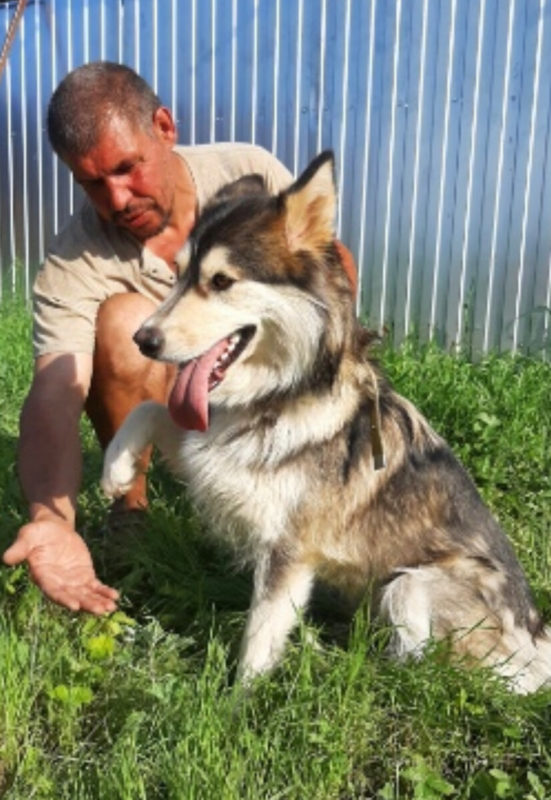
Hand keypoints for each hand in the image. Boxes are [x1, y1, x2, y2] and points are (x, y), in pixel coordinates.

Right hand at [3, 518, 118, 613]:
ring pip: (86, 595)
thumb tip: (6, 559)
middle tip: (101, 611)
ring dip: (98, 602)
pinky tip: (115, 597)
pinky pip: (95, 587)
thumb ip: (20, 548)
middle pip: (73, 597)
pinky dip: (104, 592)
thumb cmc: (37, 532)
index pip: (53, 591)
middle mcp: (58, 583)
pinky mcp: (84, 576)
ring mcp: (72, 581)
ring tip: (111, 608)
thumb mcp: (27, 536)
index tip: (75, 606)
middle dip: (87, 604)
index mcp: (43, 576)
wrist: (53, 528)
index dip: (64, 599)